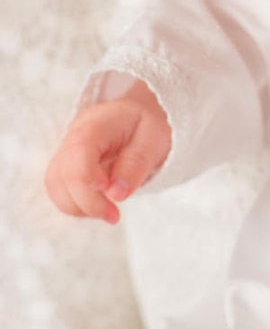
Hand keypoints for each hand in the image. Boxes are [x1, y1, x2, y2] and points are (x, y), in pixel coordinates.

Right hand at [45, 80, 170, 223]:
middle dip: (86, 202)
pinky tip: (99, 206)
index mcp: (97, 123)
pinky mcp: (68, 164)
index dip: (89, 180)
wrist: (143, 112)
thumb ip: (136, 164)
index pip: (78, 152)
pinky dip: (77, 203)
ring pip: (55, 185)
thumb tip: (116, 195)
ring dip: (78, 207)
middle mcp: (74, 135)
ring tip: (108, 213)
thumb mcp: (155, 139)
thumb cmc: (151, 123)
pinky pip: (60, 189)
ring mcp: (67, 149)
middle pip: (61, 174)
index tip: (114, 196)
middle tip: (114, 216)